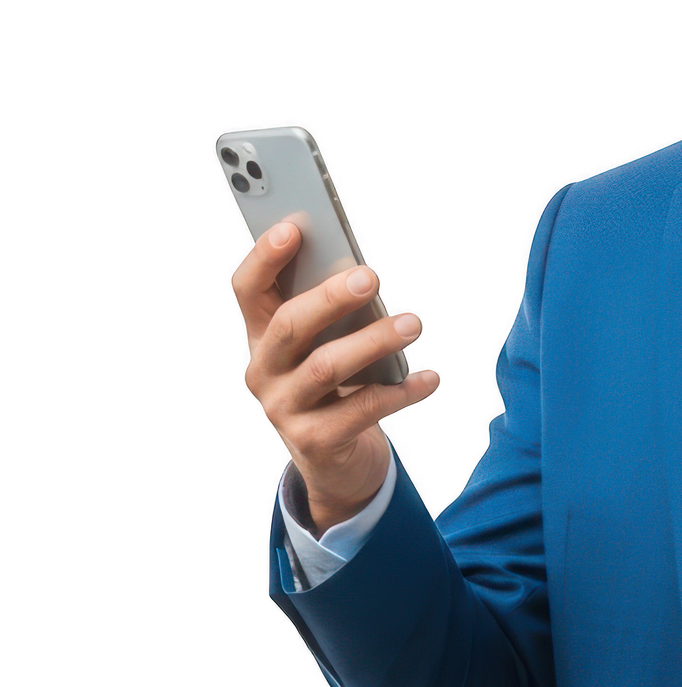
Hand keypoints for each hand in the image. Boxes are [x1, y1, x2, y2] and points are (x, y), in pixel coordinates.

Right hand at [232, 222, 440, 529]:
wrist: (333, 458)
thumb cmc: (333, 384)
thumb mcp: (322, 345)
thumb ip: (330, 312)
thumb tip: (360, 275)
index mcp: (260, 335)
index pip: (248, 290)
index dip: (265, 258)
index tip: (294, 228)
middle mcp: (264, 370)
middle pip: (289, 325)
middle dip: (329, 298)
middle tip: (370, 277)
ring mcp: (284, 408)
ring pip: (326, 367)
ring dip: (373, 341)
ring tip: (412, 324)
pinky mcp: (315, 441)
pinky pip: (361, 410)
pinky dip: (400, 391)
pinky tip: (428, 377)